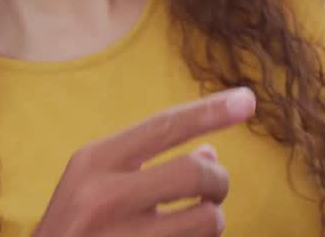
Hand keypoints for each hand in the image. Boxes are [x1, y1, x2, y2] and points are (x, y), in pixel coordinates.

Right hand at [32, 88, 255, 236]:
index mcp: (93, 162)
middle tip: (213, 192)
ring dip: (212, 221)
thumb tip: (209, 154)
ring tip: (191, 224)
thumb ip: (146, 165)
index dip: (210, 112)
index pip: (163, 126)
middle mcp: (104, 198)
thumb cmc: (76, 229)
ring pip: (207, 220)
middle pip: (195, 172)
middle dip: (218, 181)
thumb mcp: (96, 186)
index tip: (248, 100)